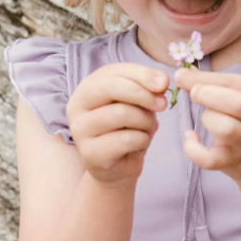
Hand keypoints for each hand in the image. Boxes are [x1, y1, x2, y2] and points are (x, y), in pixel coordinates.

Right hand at [67, 63, 169, 187]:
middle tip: (162, 104)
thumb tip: (162, 80)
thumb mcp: (138, 104)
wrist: (119, 168)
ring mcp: (79, 130)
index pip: (113, 71)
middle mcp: (76, 106)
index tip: (164, 82)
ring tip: (147, 127)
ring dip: (145, 120)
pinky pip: (126, 139)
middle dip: (143, 93)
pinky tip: (140, 143)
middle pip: (111, 87)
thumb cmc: (128, 129)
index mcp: (87, 87)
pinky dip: (142, 139)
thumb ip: (147, 88)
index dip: (141, 74)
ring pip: (121, 113)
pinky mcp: (89, 153)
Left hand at [173, 67, 240, 190]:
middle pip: (238, 104)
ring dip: (208, 119)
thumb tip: (182, 74)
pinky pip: (210, 160)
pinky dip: (194, 150)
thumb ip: (216, 84)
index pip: (234, 82)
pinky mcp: (234, 163)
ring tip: (207, 118)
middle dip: (209, 95)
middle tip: (194, 93)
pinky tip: (190, 138)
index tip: (181, 76)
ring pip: (226, 129)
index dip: (205, 79)